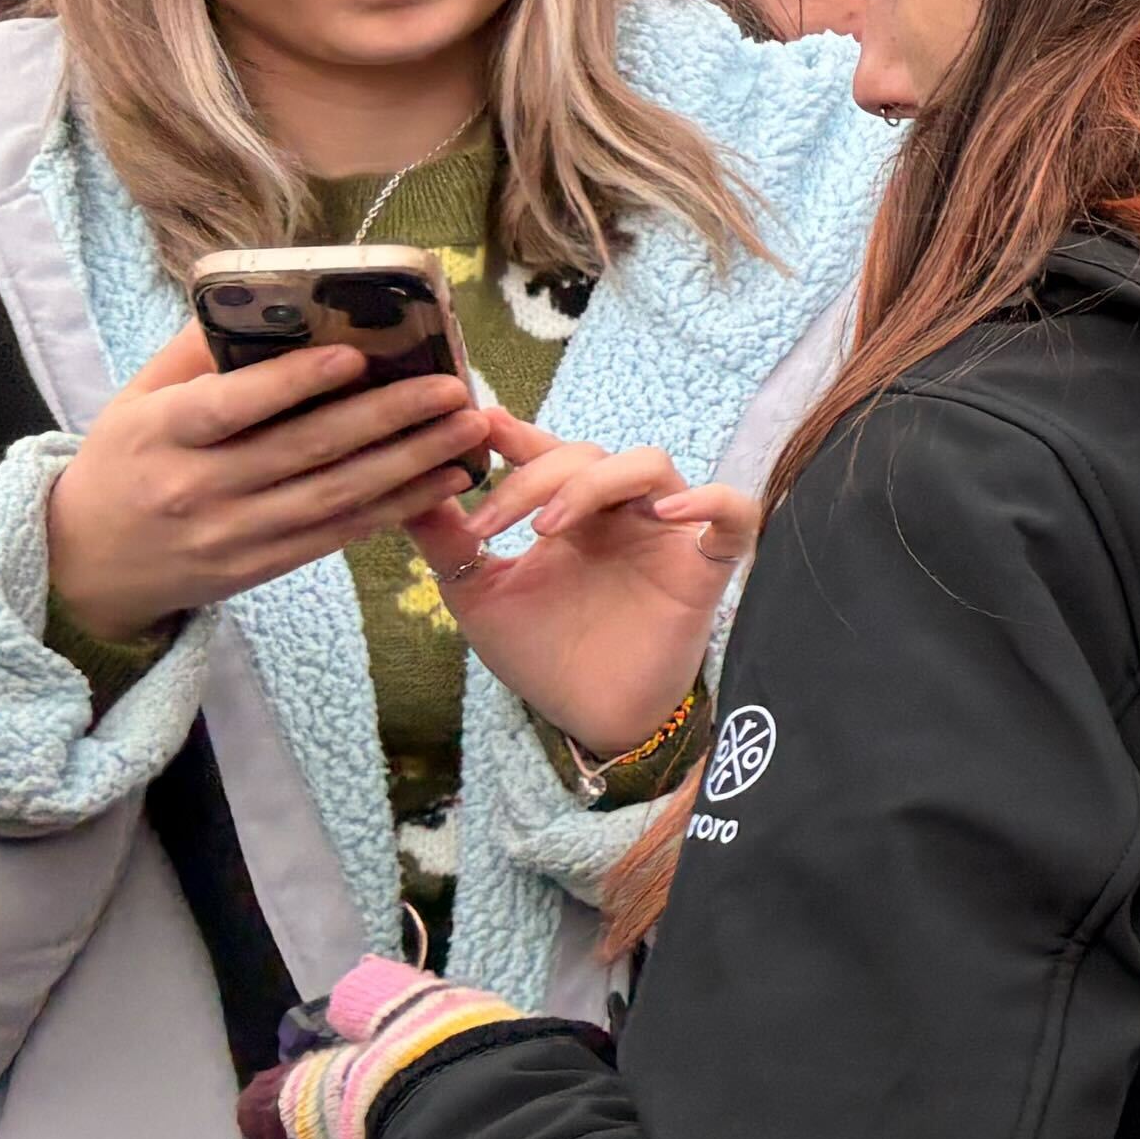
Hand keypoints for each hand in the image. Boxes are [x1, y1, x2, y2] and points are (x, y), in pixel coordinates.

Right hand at [43, 326, 486, 637]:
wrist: (83, 563)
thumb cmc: (125, 459)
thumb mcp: (139, 399)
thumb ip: (197, 352)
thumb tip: (266, 294)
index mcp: (159, 433)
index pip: (229, 406)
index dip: (292, 381)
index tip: (356, 355)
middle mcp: (195, 487)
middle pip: (303, 450)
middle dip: (387, 417)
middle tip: (452, 388)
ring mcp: (229, 534)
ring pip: (333, 496)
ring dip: (411, 462)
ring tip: (468, 428)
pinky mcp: (256, 568)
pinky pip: (336, 535)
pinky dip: (396, 507)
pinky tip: (445, 479)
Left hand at [412, 412, 748, 756]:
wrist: (588, 716)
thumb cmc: (541, 654)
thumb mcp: (480, 594)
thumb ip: (448, 543)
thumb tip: (406, 489)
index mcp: (570, 513)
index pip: (547, 454)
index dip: (517, 434)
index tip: (476, 422)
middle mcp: (619, 513)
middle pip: (590, 455)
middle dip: (535, 478)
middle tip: (491, 524)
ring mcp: (665, 534)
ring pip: (649, 465)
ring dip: (595, 483)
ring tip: (550, 526)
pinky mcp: (705, 565)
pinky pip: (733, 512)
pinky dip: (708, 501)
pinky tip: (666, 514)